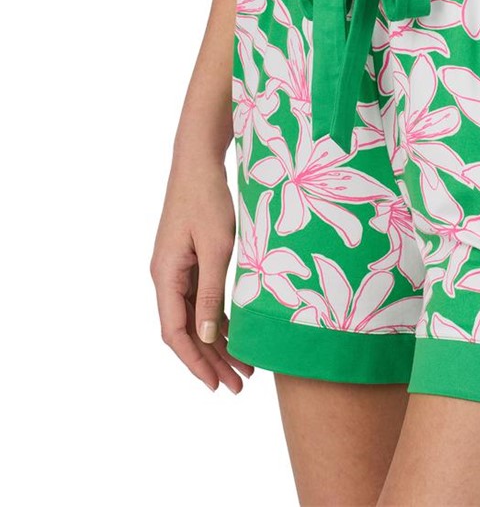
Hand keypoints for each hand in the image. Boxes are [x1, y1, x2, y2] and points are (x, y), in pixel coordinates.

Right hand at [150, 155, 251, 393]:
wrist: (198, 164)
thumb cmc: (208, 200)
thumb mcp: (216, 247)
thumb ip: (210, 292)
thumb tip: (207, 335)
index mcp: (165, 277)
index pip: (175, 333)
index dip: (195, 361)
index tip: (216, 384)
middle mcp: (166, 278)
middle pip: (186, 331)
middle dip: (211, 360)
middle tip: (238, 385)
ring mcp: (177, 270)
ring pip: (195, 318)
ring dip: (218, 343)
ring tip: (245, 367)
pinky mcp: (190, 261)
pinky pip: (202, 300)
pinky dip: (219, 319)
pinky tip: (238, 334)